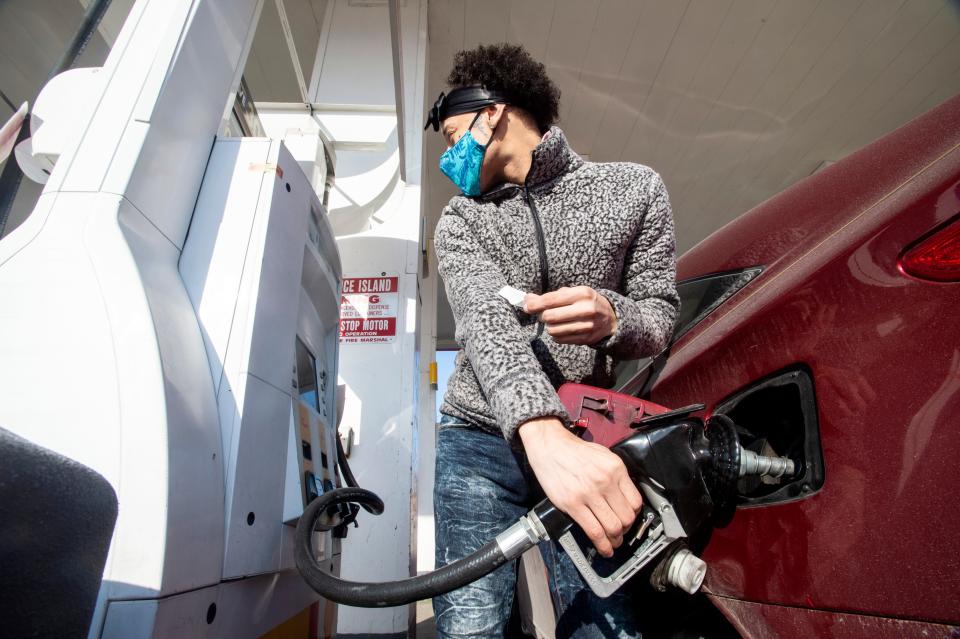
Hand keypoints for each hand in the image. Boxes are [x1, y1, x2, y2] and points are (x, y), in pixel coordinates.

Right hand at [518, 417, 641, 556]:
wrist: (550, 446)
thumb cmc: (574, 451)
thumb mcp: (603, 455)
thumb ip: (616, 475)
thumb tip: (625, 497)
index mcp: (615, 469)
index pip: (636, 501)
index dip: (635, 516)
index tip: (630, 520)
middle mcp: (605, 481)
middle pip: (626, 517)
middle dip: (626, 530)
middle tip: (621, 533)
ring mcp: (589, 494)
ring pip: (612, 527)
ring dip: (615, 540)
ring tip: (613, 543)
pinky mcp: (573, 504)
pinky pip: (594, 530)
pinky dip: (602, 544)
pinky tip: (604, 548)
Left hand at [524, 286, 617, 344]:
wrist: (611, 318)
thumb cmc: (588, 302)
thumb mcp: (574, 293)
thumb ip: (552, 296)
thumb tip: (528, 300)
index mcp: (582, 293)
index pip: (551, 299)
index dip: (535, 304)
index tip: (526, 305)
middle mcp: (586, 309)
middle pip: (550, 316)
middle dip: (542, 315)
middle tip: (543, 313)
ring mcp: (586, 326)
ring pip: (553, 330)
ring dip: (549, 326)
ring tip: (554, 321)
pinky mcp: (585, 339)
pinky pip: (559, 339)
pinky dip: (556, 335)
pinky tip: (562, 328)